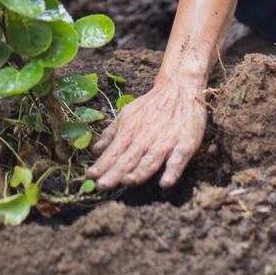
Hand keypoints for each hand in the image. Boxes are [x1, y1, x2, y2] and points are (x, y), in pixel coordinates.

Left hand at [87, 78, 206, 189]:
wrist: (179, 88)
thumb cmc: (151, 106)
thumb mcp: (127, 114)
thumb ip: (112, 133)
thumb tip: (95, 150)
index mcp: (130, 132)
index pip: (113, 152)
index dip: (101, 165)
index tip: (89, 177)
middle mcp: (145, 138)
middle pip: (128, 159)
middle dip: (114, 174)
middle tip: (101, 187)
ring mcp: (165, 141)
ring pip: (150, 161)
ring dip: (139, 172)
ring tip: (127, 182)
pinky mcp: (185, 144)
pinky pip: (178, 160)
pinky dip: (172, 171)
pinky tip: (165, 183)